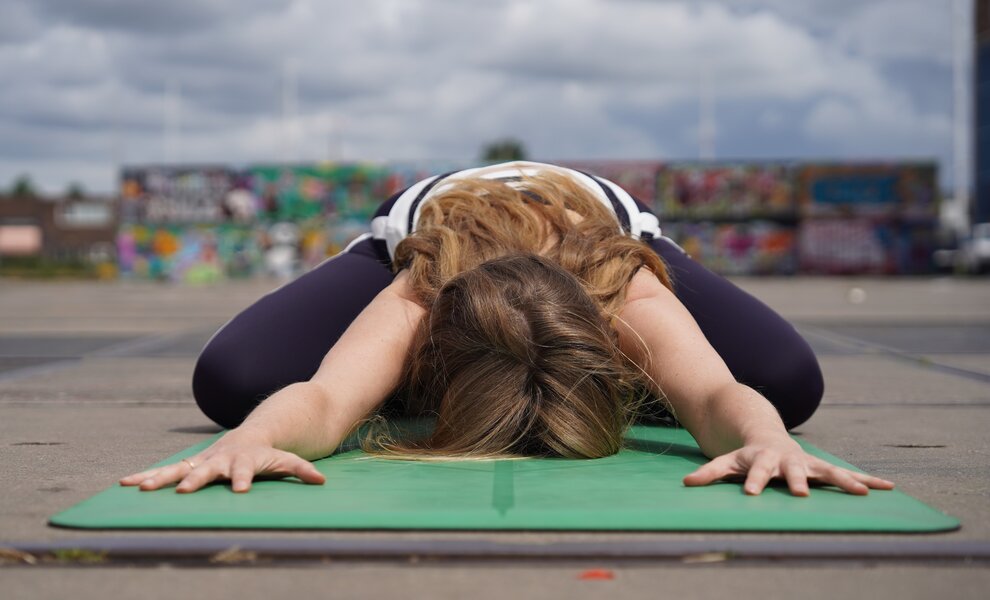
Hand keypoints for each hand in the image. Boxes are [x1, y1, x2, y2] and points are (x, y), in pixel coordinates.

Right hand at [119, 431, 325, 492]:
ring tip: (137, 488)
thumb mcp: (288, 459)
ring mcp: (203, 460)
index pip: (244, 469)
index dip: (243, 478)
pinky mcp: (191, 464)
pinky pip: (167, 471)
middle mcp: (220, 458)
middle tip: (182, 492)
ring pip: (179, 468)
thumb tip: (321, 481)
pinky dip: (147, 476)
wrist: (257, 429)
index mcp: (244, 459)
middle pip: (206, 469)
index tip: (240, 490)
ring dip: (159, 478)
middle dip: (194, 480)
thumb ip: (302, 469)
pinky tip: (126, 483)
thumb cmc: (271, 451)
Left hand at [682, 438, 894, 496]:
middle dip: (799, 481)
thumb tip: (686, 484)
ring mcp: (808, 462)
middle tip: (802, 495)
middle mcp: (788, 460)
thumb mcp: (725, 460)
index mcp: (763, 459)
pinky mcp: (823, 467)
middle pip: (794, 471)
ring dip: (844, 481)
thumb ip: (709, 472)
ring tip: (862, 493)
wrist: (763, 428)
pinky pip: (847, 474)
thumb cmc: (745, 453)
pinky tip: (888, 487)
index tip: (752, 495)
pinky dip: (867, 480)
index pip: (756, 472)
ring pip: (828, 471)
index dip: (754, 482)